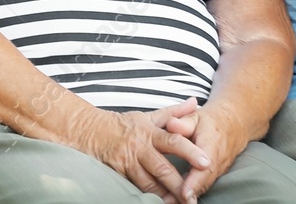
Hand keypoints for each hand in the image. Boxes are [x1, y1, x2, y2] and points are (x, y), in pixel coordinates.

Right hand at [82, 100, 211, 203]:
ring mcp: (127, 163)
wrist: (88, 131)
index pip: (174, 141)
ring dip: (163, 195)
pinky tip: (156, 203)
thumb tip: (194, 102)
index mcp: (150, 133)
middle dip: (178, 184)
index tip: (206, 162)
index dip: (190, 152)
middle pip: (162, 168)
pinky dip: (145, 197)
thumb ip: (174, 113)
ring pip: (148, 183)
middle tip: (193, 196)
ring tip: (178, 203)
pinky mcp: (117, 175)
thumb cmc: (123, 124)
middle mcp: (140, 148)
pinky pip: (134, 188)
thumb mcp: (148, 116)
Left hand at [166, 105, 249, 199]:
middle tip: (171, 202)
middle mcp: (218, 159)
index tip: (183, 192)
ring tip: (171, 202)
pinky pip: (206, 184)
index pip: (204, 165)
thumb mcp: (196, 116)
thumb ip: (183, 122)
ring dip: (190, 195)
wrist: (235, 123)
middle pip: (204, 180)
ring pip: (205, 185)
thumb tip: (171, 125)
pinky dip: (194, 191)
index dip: (194, 180)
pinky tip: (179, 197)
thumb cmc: (212, 120)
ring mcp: (219, 168)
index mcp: (211, 143)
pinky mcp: (217, 173)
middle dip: (189, 193)